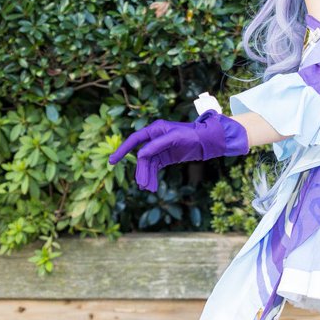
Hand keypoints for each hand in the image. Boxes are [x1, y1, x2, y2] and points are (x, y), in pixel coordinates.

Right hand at [108, 109, 249, 192]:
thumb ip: (157, 145)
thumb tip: (140, 155)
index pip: (134, 140)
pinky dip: (152, 177)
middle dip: (141, 171)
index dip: (122, 150)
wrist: (207, 141)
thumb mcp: (176, 138)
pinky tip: (152, 187)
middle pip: (142, 157)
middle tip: (141, 185)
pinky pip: (155, 168)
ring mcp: (160, 149)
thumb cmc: (193, 135)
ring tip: (148, 189)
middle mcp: (155, 138)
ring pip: (148, 165)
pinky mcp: (165, 157)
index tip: (112, 161)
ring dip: (147, 177)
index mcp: (155, 129)